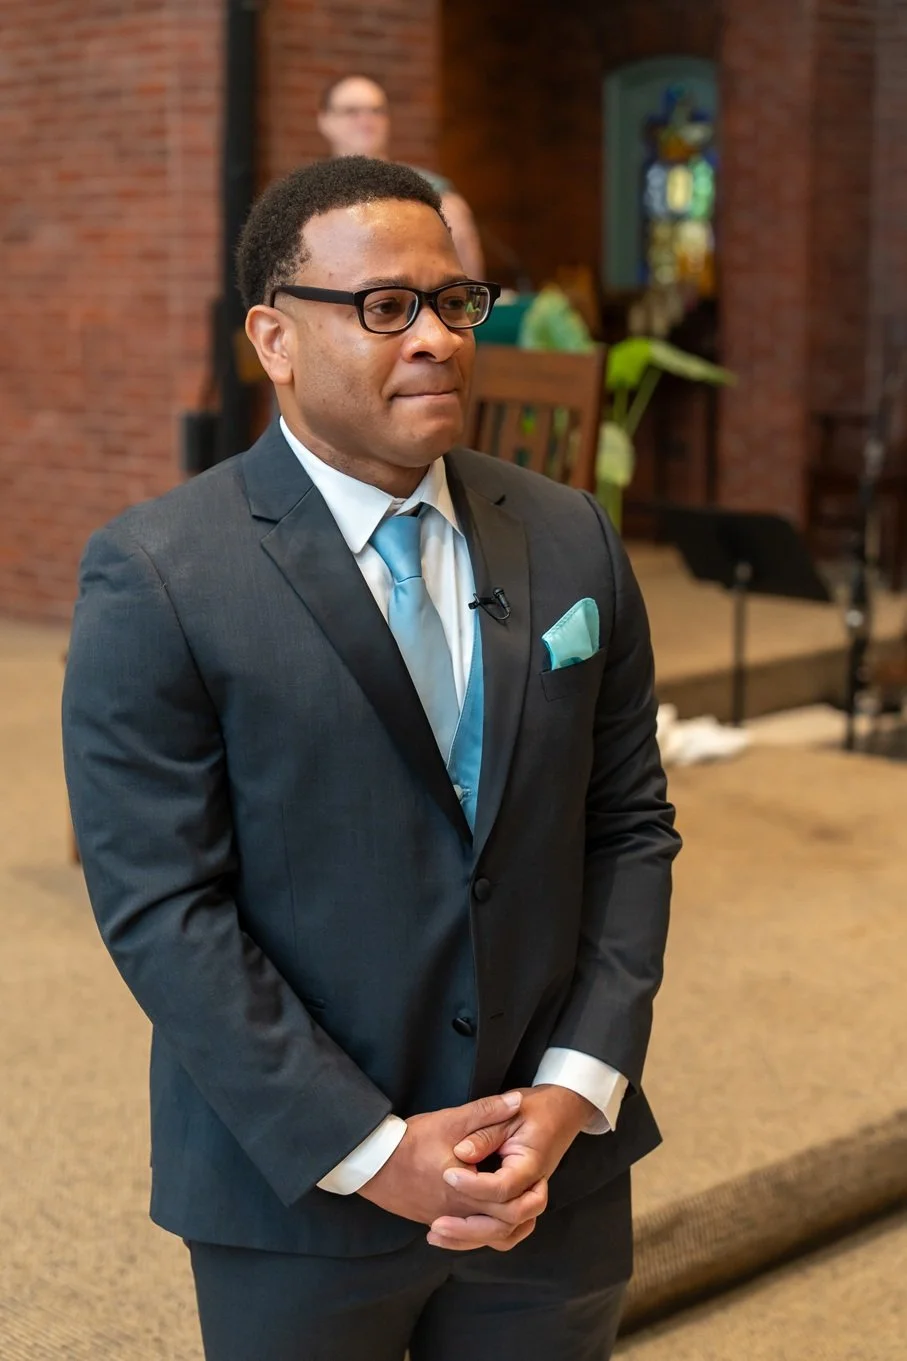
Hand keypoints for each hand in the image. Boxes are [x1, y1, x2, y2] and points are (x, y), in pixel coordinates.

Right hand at [357, 1091, 543, 1248]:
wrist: (372, 1162)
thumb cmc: (411, 1141)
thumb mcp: (451, 1120)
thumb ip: (486, 1111)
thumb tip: (516, 1102)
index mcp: (466, 1191)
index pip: (509, 1204)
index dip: (528, 1191)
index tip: (536, 1175)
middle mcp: (458, 1213)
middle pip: (502, 1228)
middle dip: (522, 1211)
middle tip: (537, 1191)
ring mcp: (445, 1220)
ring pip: (484, 1237)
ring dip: (505, 1225)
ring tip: (518, 1208)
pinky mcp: (434, 1220)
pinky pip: (466, 1236)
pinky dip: (483, 1230)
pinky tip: (488, 1216)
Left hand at [426, 1085, 595, 1249]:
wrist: (560, 1113)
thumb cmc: (533, 1109)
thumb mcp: (509, 1112)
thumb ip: (485, 1132)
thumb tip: (461, 1153)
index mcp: (531, 1165)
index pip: (504, 1187)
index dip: (474, 1185)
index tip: (447, 1175)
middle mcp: (533, 1190)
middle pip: (507, 1222)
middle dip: (470, 1227)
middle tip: (438, 1223)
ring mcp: (528, 1201)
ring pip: (505, 1234)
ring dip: (471, 1239)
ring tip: (436, 1234)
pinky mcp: (518, 1205)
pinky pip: (502, 1232)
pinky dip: (478, 1237)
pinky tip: (450, 1234)